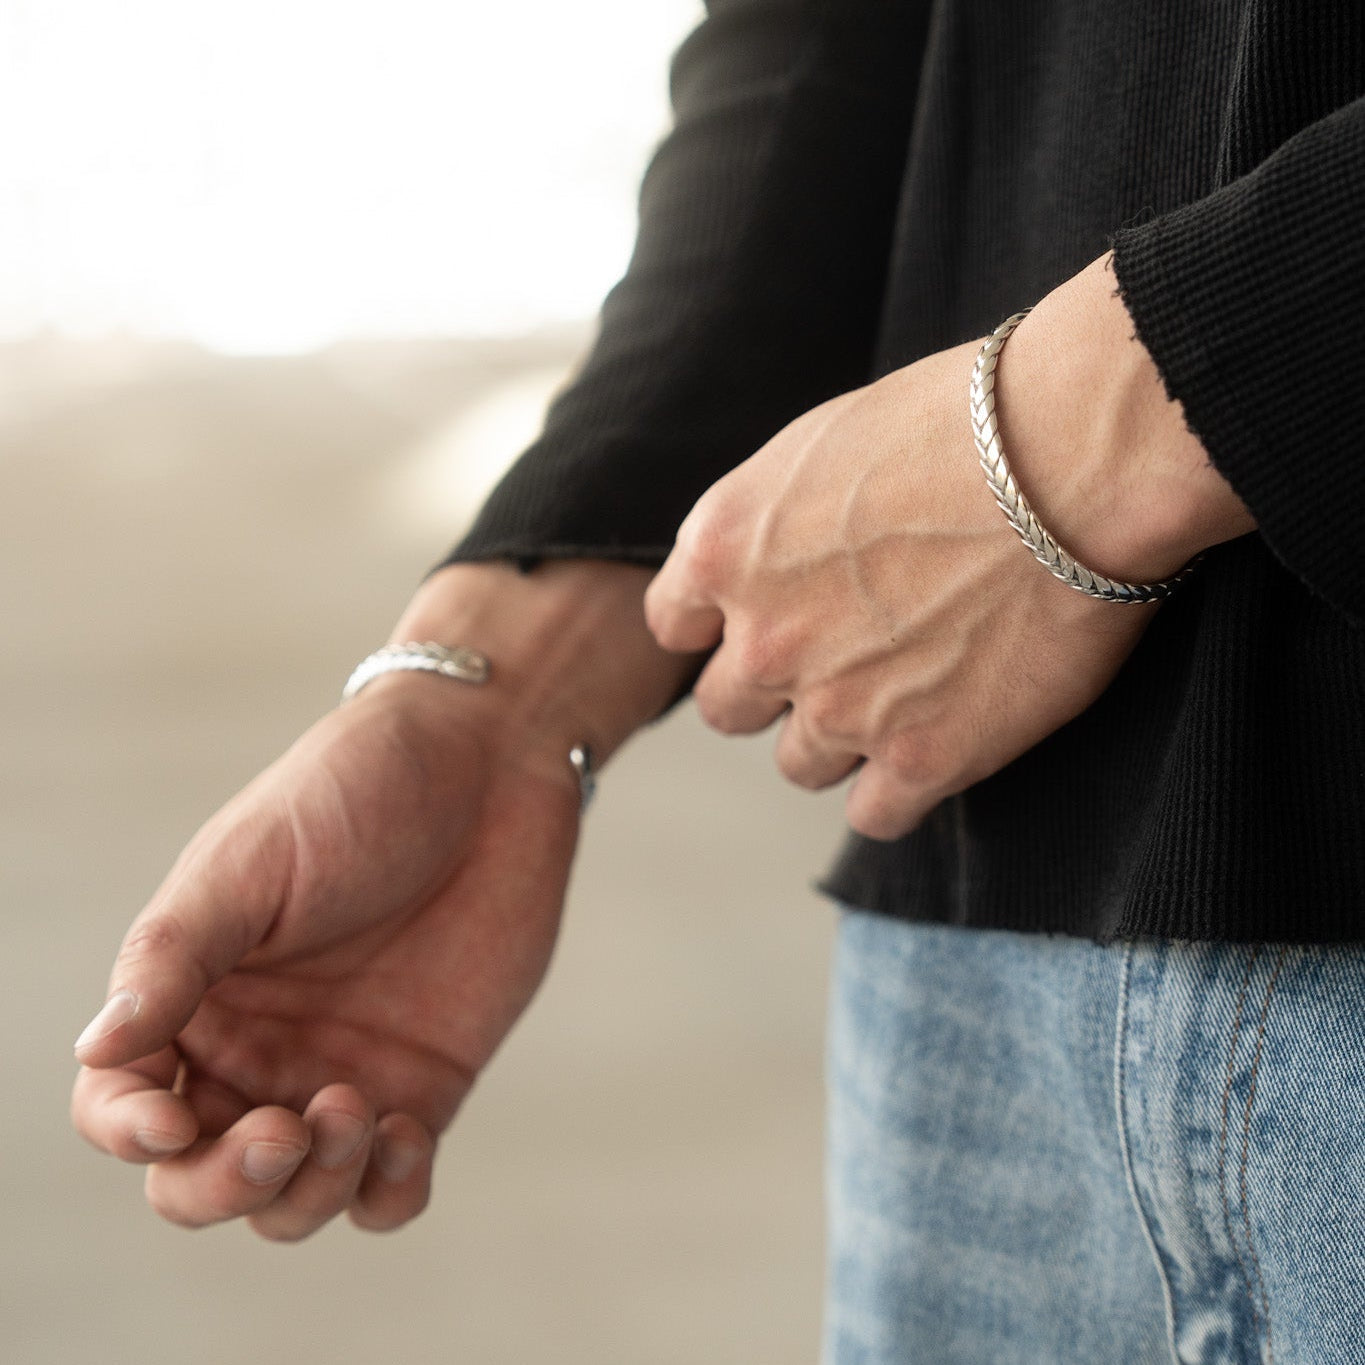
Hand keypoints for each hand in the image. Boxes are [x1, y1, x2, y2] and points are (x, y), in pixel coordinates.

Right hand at [72, 561, 691, 1239]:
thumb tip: (96, 1048)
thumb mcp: (251, 861)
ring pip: (294, 1198)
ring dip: (311, 1189)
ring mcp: (339, 1074)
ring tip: (352, 1109)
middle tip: (283, 1135)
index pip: (121, 1099)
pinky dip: (388, 1190)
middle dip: (225, 1183)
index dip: (129, 1130)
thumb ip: (176, 955)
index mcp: (194, 993)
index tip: (174, 1122)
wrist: (486, 765)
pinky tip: (406, 1132)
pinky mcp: (424, 1085)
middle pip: (200, 1177)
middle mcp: (256, 1049)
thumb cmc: (355, 791)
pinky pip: (390, 1187)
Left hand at [644, 254, 1253, 839]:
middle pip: (728, 708)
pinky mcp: (921, 756)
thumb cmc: (962, 422)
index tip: (765, 616)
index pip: (673, 624)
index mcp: (726, 549)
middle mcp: (765, 638)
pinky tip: (937, 746)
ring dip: (841, 738)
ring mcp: (839, 706)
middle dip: (775, 688)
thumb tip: (776, 559)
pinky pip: (875, 814)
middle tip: (843, 656)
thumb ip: (775, 523)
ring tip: (909, 691)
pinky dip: (901, 789)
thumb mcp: (823, 443)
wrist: (1072, 459)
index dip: (720, 625)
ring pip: (800, 764)